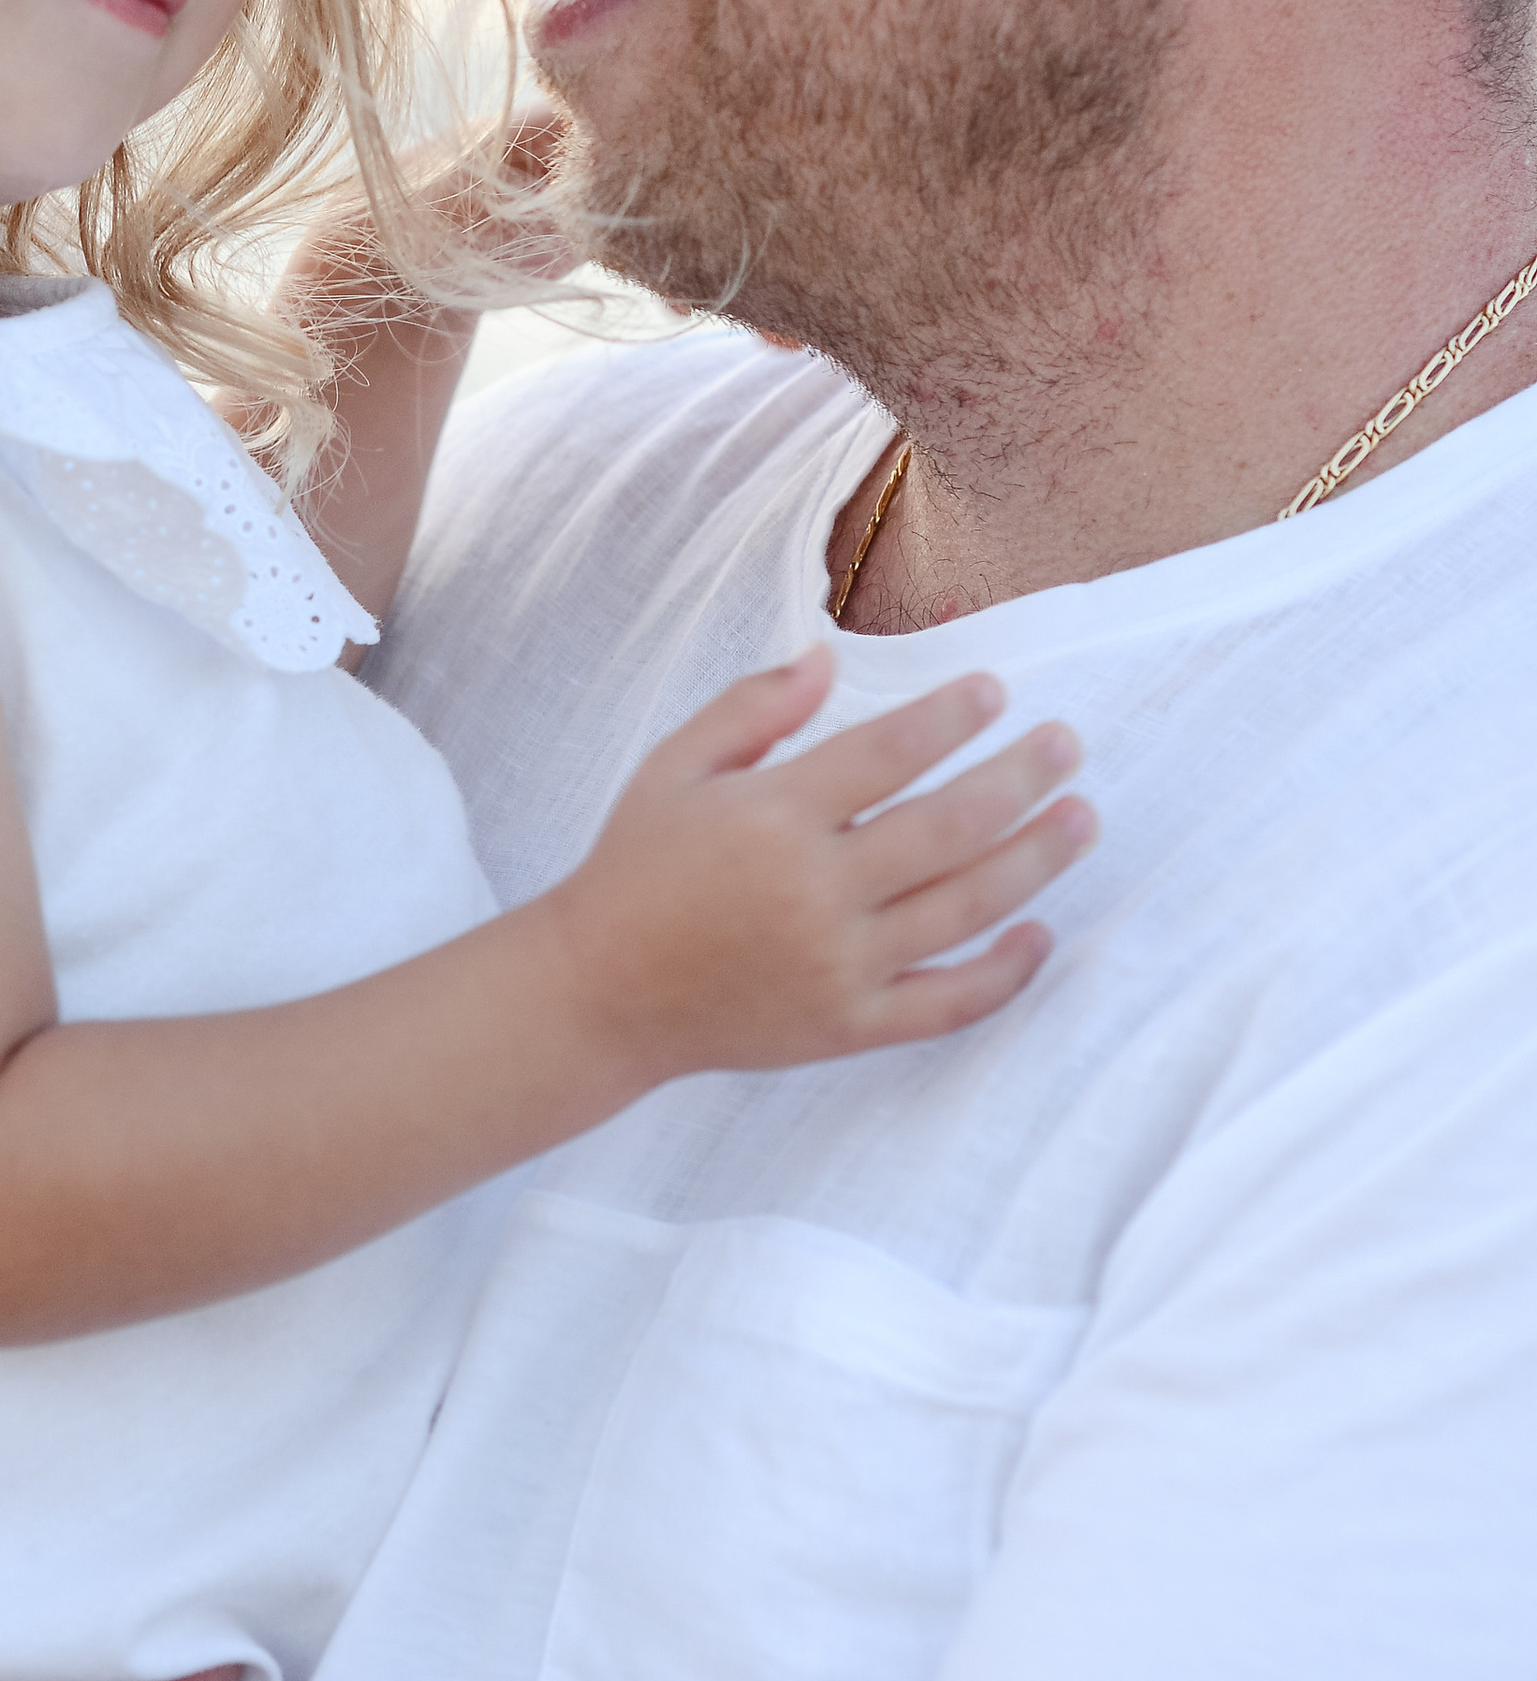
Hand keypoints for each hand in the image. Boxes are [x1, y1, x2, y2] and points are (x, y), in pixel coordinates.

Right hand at [552, 651, 1093, 1076]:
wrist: (599, 994)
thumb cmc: (635, 869)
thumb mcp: (674, 767)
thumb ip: (752, 708)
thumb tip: (828, 656)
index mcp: (773, 817)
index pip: (888, 753)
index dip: (950, 717)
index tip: (994, 691)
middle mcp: (815, 891)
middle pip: (949, 825)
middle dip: (1021, 778)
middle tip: (1066, 745)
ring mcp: (839, 965)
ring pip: (965, 907)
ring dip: (1035, 860)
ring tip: (1081, 818)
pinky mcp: (849, 1025)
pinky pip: (946, 1003)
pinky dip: (1003, 973)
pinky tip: (1039, 934)